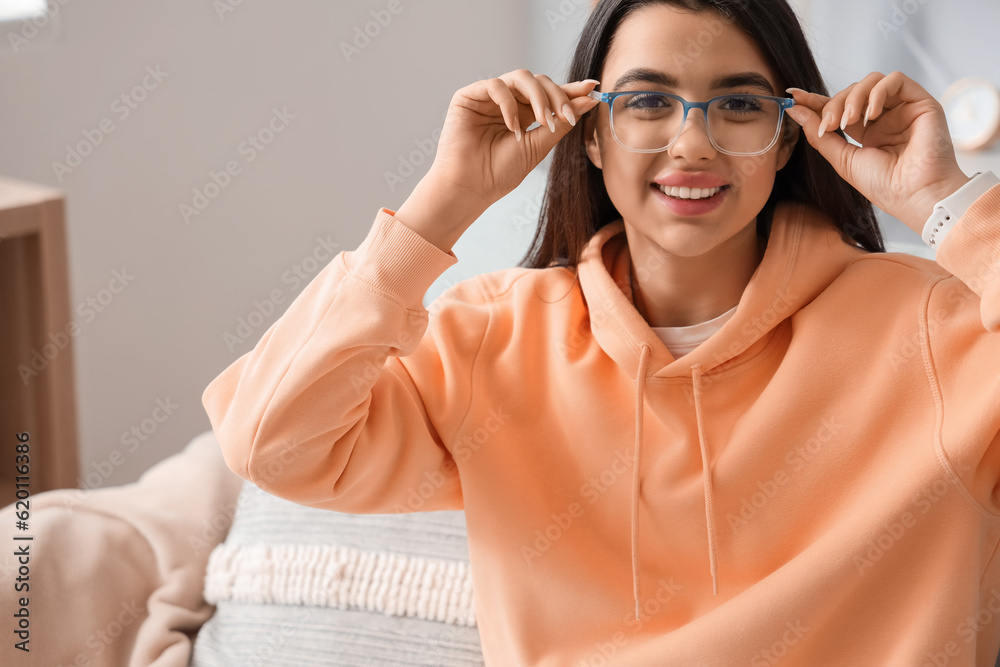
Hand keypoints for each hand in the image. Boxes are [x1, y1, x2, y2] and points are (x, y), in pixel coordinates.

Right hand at [426, 70, 600, 211]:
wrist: (471, 188)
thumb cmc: (500, 173)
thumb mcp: (538, 147)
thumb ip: (561, 123)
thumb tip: (589, 100)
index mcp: (524, 114)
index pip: (550, 95)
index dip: (571, 90)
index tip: (592, 88)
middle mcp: (508, 102)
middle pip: (539, 82)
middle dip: (557, 96)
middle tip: (567, 116)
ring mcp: (488, 98)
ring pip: (520, 77)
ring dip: (538, 97)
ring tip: (544, 121)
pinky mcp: (468, 97)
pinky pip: (495, 85)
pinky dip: (508, 104)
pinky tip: (513, 127)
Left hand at [785, 71, 970, 235]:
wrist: (914, 194)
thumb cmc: (883, 185)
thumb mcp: (842, 159)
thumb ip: (819, 134)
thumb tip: (795, 110)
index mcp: (866, 132)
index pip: (839, 107)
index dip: (816, 100)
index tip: (794, 97)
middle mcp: (884, 117)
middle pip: (851, 92)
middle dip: (833, 104)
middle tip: (828, 125)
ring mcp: (902, 108)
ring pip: (871, 81)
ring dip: (853, 97)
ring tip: (848, 121)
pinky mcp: (920, 101)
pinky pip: (895, 79)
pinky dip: (876, 92)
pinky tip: (870, 114)